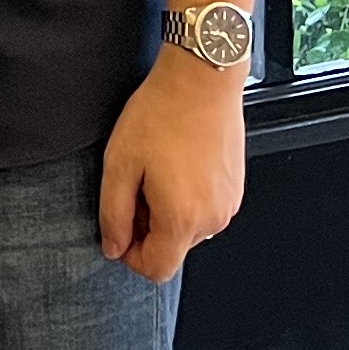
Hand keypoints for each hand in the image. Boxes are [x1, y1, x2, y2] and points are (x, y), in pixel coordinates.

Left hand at [97, 48, 247, 281]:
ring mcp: (228, 204)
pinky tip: (175, 163)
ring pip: (189, 228)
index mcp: (182, 218)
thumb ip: (114, 213)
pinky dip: (186, 197)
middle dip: (147, 226)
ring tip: (156, 169)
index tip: (119, 229)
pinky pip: (205, 208)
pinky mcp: (235, 188)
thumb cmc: (162, 113)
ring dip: (167, 210)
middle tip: (134, 184)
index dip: (130, 256)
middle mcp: (212, 219)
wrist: (202, 80)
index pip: (157, 270)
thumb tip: (113, 247)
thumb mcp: (120, 163)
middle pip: (173, 247)